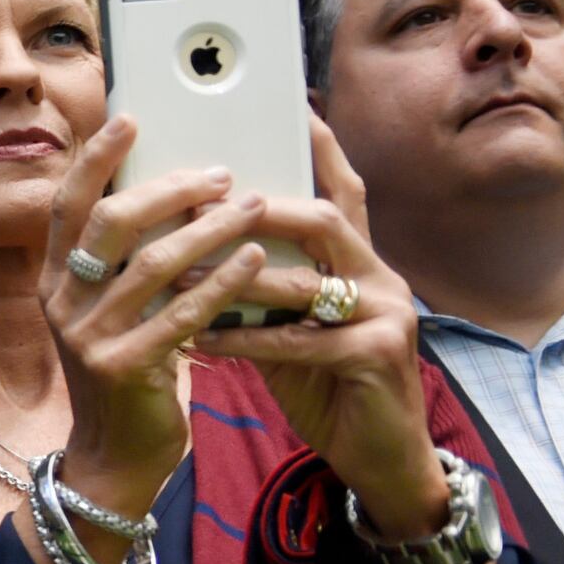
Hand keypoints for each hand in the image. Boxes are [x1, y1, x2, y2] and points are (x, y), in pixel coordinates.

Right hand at [41, 118, 271, 534]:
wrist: (117, 456)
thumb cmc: (129, 372)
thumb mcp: (111, 313)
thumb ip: (124, 263)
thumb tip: (168, 194)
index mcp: (54, 283)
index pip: (67, 206)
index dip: (95, 159)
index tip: (130, 118)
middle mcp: (62, 305)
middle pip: (109, 224)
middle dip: (168, 189)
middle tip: (220, 171)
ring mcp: (88, 338)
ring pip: (152, 265)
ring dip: (208, 229)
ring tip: (253, 206)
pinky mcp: (123, 367)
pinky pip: (179, 311)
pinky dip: (221, 281)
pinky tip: (254, 259)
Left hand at [193, 118, 457, 563]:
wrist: (380, 456)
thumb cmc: (326, 385)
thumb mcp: (290, 327)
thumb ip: (261, 286)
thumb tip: (195, 243)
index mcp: (361, 263)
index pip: (342, 190)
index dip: (318, 148)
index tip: (285, 107)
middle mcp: (381, 277)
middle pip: (326, 218)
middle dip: (263, 207)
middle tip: (202, 202)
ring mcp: (386, 315)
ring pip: (308, 279)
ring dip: (237, 277)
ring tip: (177, 273)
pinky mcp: (378, 358)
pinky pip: (301, 341)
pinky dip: (247, 339)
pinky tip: (201, 339)